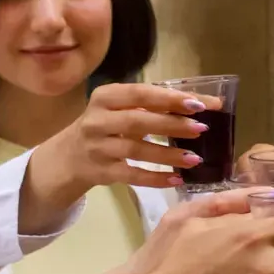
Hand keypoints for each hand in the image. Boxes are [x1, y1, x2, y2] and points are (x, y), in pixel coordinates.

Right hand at [24, 83, 216, 217]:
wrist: (70, 157)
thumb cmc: (106, 126)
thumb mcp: (121, 109)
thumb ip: (155, 105)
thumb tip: (203, 102)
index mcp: (105, 97)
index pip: (140, 94)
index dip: (169, 99)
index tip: (199, 104)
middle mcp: (97, 120)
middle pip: (138, 121)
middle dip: (172, 125)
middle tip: (201, 129)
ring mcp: (97, 147)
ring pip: (136, 151)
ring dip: (168, 155)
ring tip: (194, 158)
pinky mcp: (101, 172)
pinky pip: (131, 176)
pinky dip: (155, 178)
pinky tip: (176, 179)